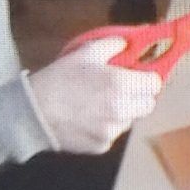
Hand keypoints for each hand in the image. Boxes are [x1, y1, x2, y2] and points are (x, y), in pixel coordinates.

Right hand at [26, 40, 161, 153]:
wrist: (34, 112)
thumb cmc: (59, 79)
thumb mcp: (85, 53)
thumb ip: (113, 44)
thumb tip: (130, 43)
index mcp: (121, 84)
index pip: (155, 83)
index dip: (148, 78)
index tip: (139, 76)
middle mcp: (122, 110)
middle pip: (148, 105)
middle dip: (139, 96)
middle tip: (122, 90)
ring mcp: (113, 131)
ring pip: (130, 120)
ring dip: (122, 112)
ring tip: (98, 104)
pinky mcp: (102, 146)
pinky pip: (113, 134)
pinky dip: (105, 127)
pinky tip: (87, 119)